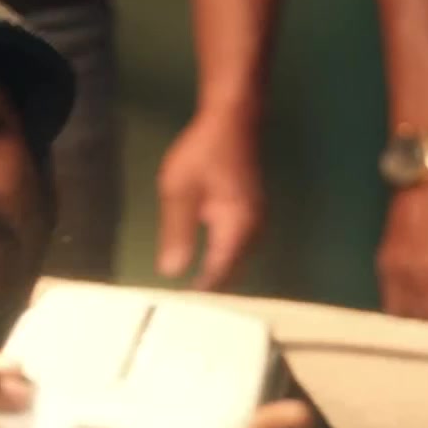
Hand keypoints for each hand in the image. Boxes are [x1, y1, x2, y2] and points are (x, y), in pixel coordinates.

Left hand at [157, 110, 264, 290]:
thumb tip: (173, 271)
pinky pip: (237, 248)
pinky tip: (202, 264)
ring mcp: (255, 222)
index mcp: (238, 228)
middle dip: (209, 290)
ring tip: (188, 292)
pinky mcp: (250, 214)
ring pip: (236, 262)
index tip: (178, 310)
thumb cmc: (203, 152)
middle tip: (179, 307)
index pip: (219, 274)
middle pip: (232, 273)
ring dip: (215, 276)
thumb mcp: (179, 191)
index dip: (199, 293)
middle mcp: (253, 231)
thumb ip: (177, 233)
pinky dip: (220, 260)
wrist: (233, 118)